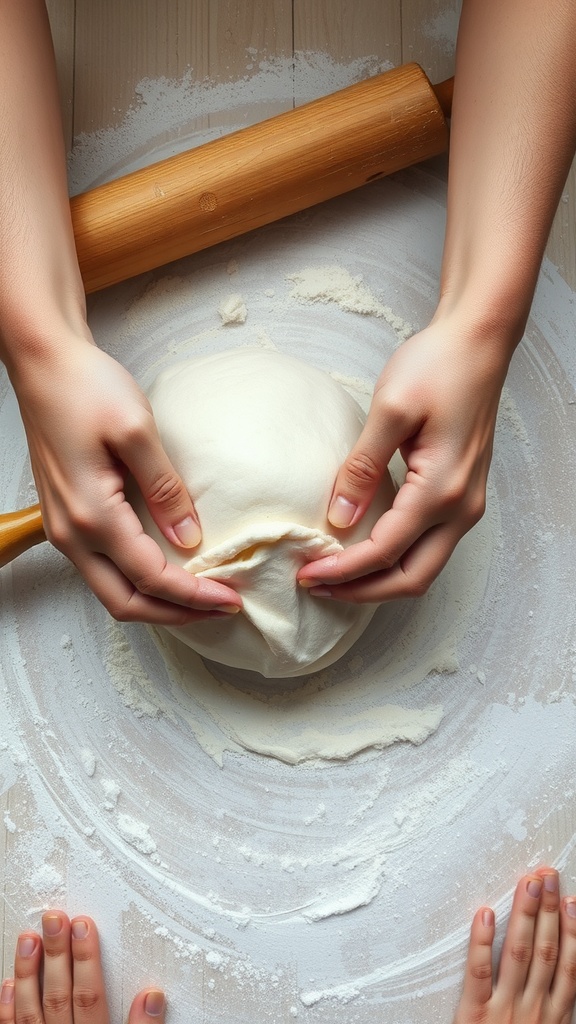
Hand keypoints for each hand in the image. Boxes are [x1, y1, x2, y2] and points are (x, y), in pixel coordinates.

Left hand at [0, 911, 164, 1023]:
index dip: (86, 959)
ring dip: (29, 973)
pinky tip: (9, 983)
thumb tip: (152, 997)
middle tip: (54, 919)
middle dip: (57, 954)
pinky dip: (8, 1008)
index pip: (90, 995)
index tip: (83, 926)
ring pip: (31, 1011)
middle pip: (60, 995)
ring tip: (28, 938)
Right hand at [12, 341, 241, 622]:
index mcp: (92, 516)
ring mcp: (65, 529)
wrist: (43, 362)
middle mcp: (72, 534)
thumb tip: (190, 537)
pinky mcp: (67, 517)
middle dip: (176, 613)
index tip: (233, 598)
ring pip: (112, 591)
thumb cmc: (85, 387)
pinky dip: (138, 581)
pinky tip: (168, 570)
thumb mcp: (136, 432)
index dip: (195, 594)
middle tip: (221, 609)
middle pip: (126, 603)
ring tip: (200, 596)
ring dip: (156, 601)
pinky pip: (103, 569)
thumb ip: (165, 490)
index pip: (151, 577)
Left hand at [298, 322, 508, 601]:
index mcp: (442, 490)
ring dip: (379, 580)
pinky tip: (363, 550)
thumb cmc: (438, 366)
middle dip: (361, 591)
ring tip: (334, 575)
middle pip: (411, 579)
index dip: (343, 570)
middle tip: (316, 587)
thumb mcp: (391, 410)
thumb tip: (338, 519)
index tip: (305, 573)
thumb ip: (362, 468)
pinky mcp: (460, 494)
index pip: (385, 551)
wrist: (478, 342)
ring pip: (423, 568)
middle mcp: (461, 508)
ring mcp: (466, 504)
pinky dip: (395, 559)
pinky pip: (428, 545)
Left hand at [455, 867, 575, 1023]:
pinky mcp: (473, 1016)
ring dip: (525, 916)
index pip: (570, 968)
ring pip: (519, 955)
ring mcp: (504, 1012)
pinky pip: (479, 973)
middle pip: (546, 952)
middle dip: (548, 911)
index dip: (574, 932)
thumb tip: (565, 973)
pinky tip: (485, 913)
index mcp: (551, 1019)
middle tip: (548, 875)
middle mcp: (532, 1012)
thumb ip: (551, 1009)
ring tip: (528, 883)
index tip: (572, 901)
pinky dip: (482, 942)